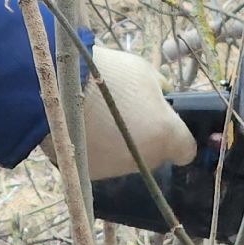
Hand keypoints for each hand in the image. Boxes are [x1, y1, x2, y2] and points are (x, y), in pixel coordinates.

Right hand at [74, 46, 197, 178]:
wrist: (58, 89)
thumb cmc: (108, 74)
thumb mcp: (143, 72)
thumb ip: (160, 90)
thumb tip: (164, 97)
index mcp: (165, 134)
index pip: (186, 150)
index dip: (178, 139)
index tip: (167, 125)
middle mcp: (145, 159)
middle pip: (155, 155)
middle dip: (147, 139)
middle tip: (129, 115)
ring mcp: (117, 169)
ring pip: (129, 160)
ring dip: (122, 145)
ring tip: (102, 119)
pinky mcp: (92, 173)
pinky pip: (104, 162)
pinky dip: (100, 150)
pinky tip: (88, 129)